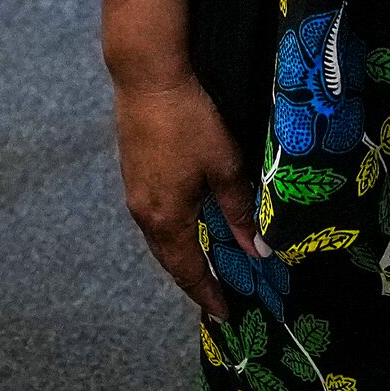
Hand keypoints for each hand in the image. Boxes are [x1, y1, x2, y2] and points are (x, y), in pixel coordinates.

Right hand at [102, 0, 260, 318]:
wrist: (147, 77)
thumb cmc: (190, 121)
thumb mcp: (224, 167)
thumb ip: (239, 211)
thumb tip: (257, 251)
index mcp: (167, 219)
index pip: (188, 270)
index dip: (206, 293)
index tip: (224, 313)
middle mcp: (144, 213)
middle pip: (168, 259)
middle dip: (191, 279)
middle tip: (214, 296)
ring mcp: (133, 192)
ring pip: (157, 238)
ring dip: (179, 256)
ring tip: (200, 266)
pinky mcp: (131, 172)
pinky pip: (152, 218)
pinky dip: (169, 233)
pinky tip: (183, 226)